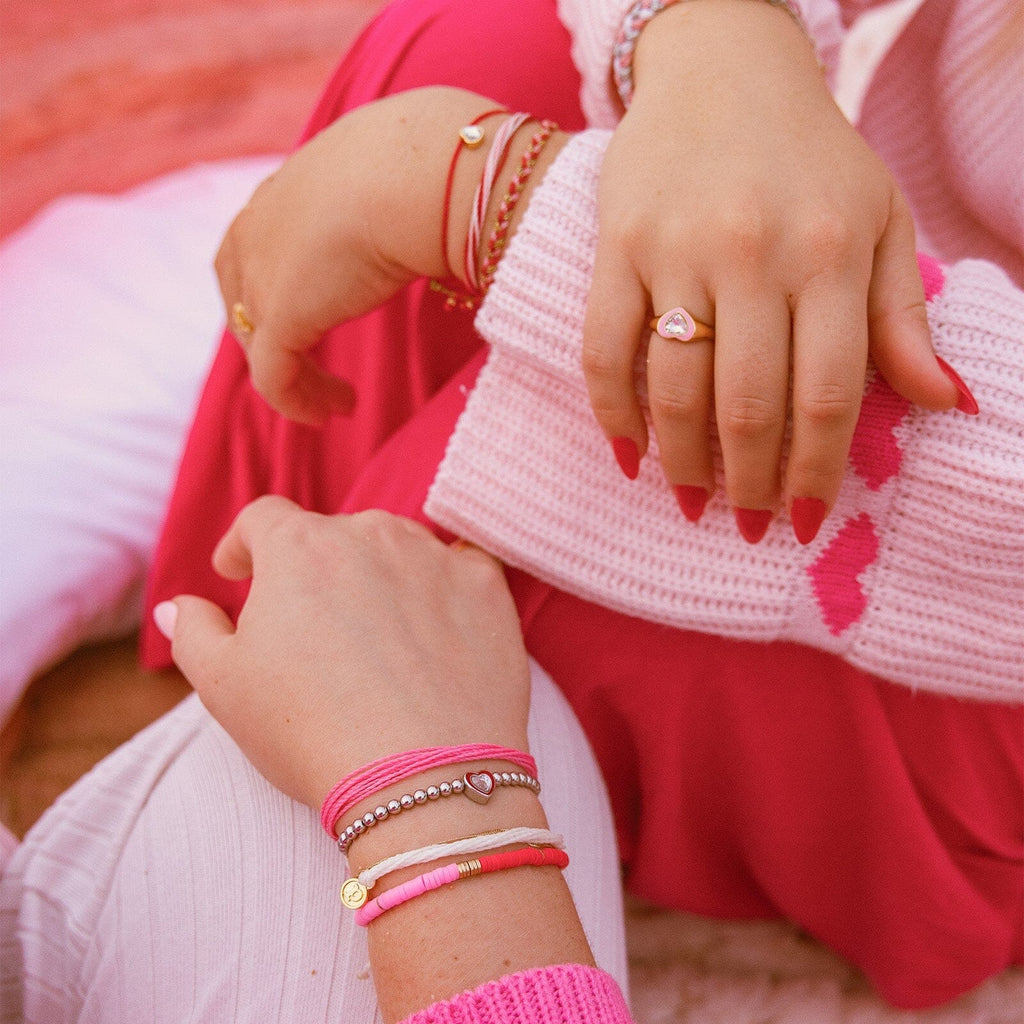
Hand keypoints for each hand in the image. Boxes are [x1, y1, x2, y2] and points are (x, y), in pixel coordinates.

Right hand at [156, 497, 530, 808]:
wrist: (424, 777)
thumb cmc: (312, 731)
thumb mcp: (224, 687)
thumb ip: (194, 633)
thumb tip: (178, 606)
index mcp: (300, 547)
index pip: (263, 519)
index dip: (245, 544)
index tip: (238, 571)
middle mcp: (371, 534)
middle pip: (333, 534)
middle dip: (315, 569)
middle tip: (314, 626)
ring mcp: (435, 556)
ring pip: (397, 547)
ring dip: (380, 575)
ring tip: (376, 634)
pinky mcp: (486, 587)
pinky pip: (460, 567)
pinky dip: (443, 588)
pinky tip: (436, 628)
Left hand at [215, 87, 506, 425]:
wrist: (418, 177)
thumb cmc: (424, 165)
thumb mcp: (388, 177)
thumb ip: (382, 200)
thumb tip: (426, 206)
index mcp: (278, 196)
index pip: (251, 253)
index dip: (272, 293)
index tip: (316, 322)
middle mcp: (255, 232)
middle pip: (244, 303)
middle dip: (276, 341)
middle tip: (316, 370)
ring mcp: (261, 276)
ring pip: (260, 346)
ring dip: (297, 380)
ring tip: (335, 404)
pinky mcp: (280, 318)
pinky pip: (274, 377)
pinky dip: (297, 402)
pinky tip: (333, 413)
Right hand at [583, 0, 958, 541]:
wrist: (722, 70)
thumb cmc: (812, 158)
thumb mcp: (882, 221)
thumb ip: (903, 319)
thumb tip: (942, 404)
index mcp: (831, 252)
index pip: (829, 394)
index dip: (816, 471)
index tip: (804, 521)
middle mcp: (754, 254)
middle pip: (749, 404)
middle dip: (749, 483)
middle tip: (745, 524)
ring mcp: (677, 250)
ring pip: (675, 388)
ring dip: (683, 463)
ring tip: (692, 502)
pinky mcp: (617, 247)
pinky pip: (605, 349)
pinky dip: (613, 414)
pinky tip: (628, 457)